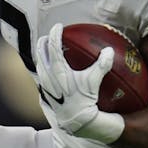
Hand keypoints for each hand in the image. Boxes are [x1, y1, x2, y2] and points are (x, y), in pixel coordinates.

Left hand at [33, 24, 123, 142]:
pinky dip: (42, 69)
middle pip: (40, 54)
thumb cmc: (85, 100)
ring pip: (38, 65)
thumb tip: (109, 50)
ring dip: (40, 55)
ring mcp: (45, 85)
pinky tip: (46, 70)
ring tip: (43, 50)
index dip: (55, 34)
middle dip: (42, 42)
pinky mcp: (45, 93)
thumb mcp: (94, 81)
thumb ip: (102, 65)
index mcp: (59, 71)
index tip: (58, 26)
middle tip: (46, 35)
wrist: (75, 120)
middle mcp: (48, 76)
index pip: (53, 47)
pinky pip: (40, 77)